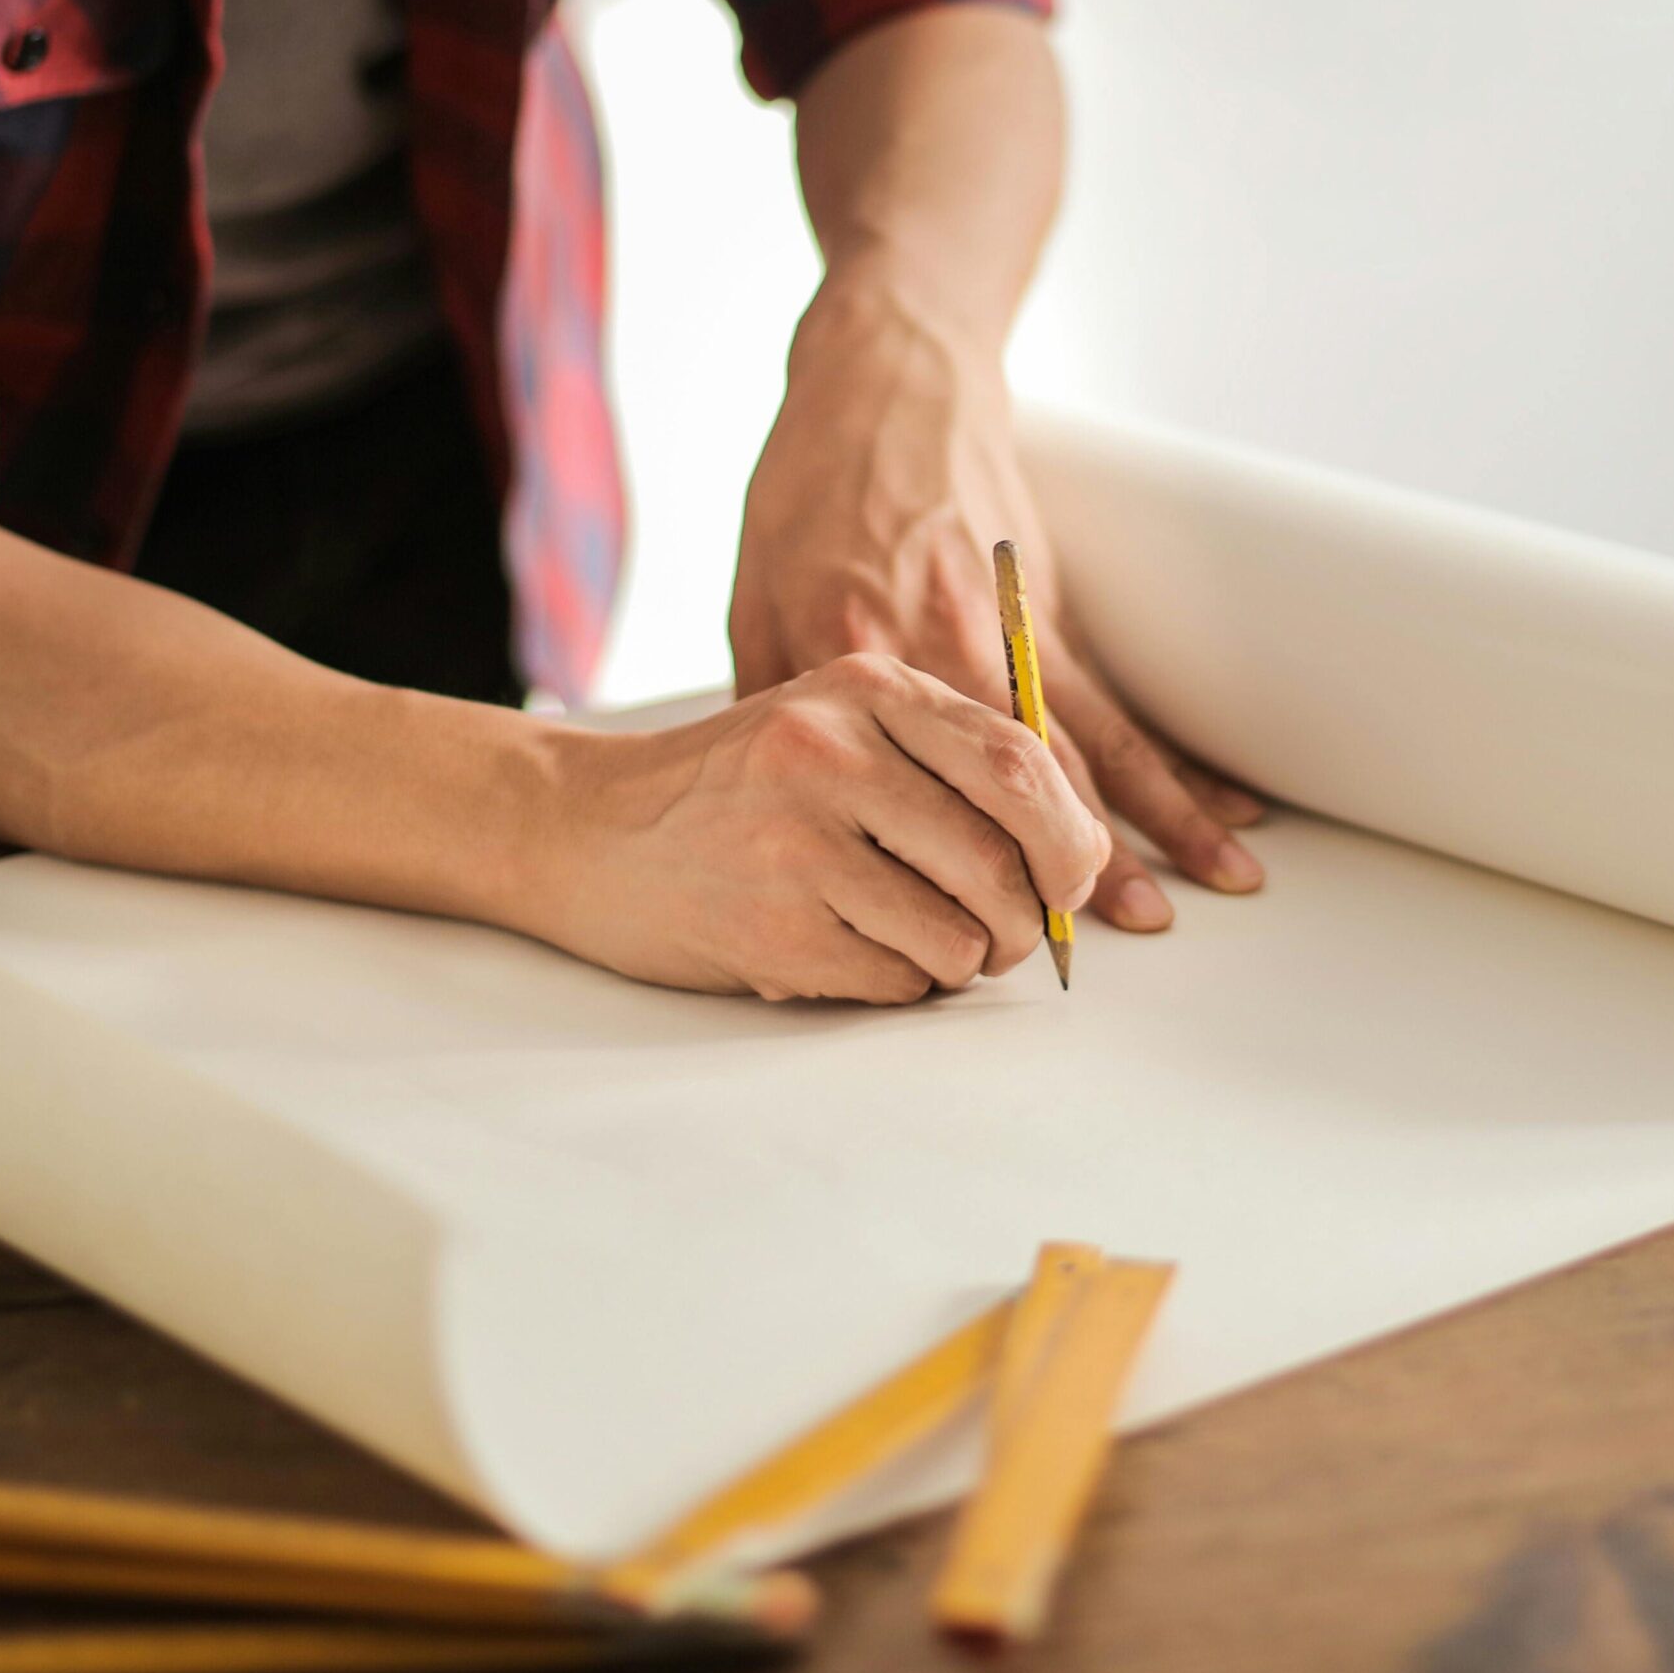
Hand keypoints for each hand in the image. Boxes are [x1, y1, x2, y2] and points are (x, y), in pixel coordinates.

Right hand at [519, 656, 1108, 1000]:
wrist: (586, 827)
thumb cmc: (740, 787)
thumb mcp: (840, 728)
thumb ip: (954, 765)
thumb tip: (1087, 856)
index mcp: (866, 688)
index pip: (1020, 762)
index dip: (1070, 837)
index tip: (1071, 879)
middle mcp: (831, 752)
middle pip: (1004, 857)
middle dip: (1028, 919)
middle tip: (1007, 935)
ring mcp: (795, 840)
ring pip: (958, 933)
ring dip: (959, 961)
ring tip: (912, 940)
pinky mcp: (771, 925)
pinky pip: (897, 981)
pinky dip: (898, 985)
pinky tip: (849, 952)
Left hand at [729, 287, 1263, 929]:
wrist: (886, 374)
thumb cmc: (805, 484)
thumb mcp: (752, 592)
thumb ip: (771, 701)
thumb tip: (782, 802)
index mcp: (856, 654)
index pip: (905, 787)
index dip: (943, 862)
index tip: (968, 932)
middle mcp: (942, 646)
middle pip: (1015, 778)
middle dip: (1069, 865)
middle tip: (1110, 941)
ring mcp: (1009, 626)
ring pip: (1090, 744)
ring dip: (1155, 821)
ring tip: (1209, 890)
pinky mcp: (1050, 605)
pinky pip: (1118, 698)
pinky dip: (1173, 754)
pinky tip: (1225, 804)